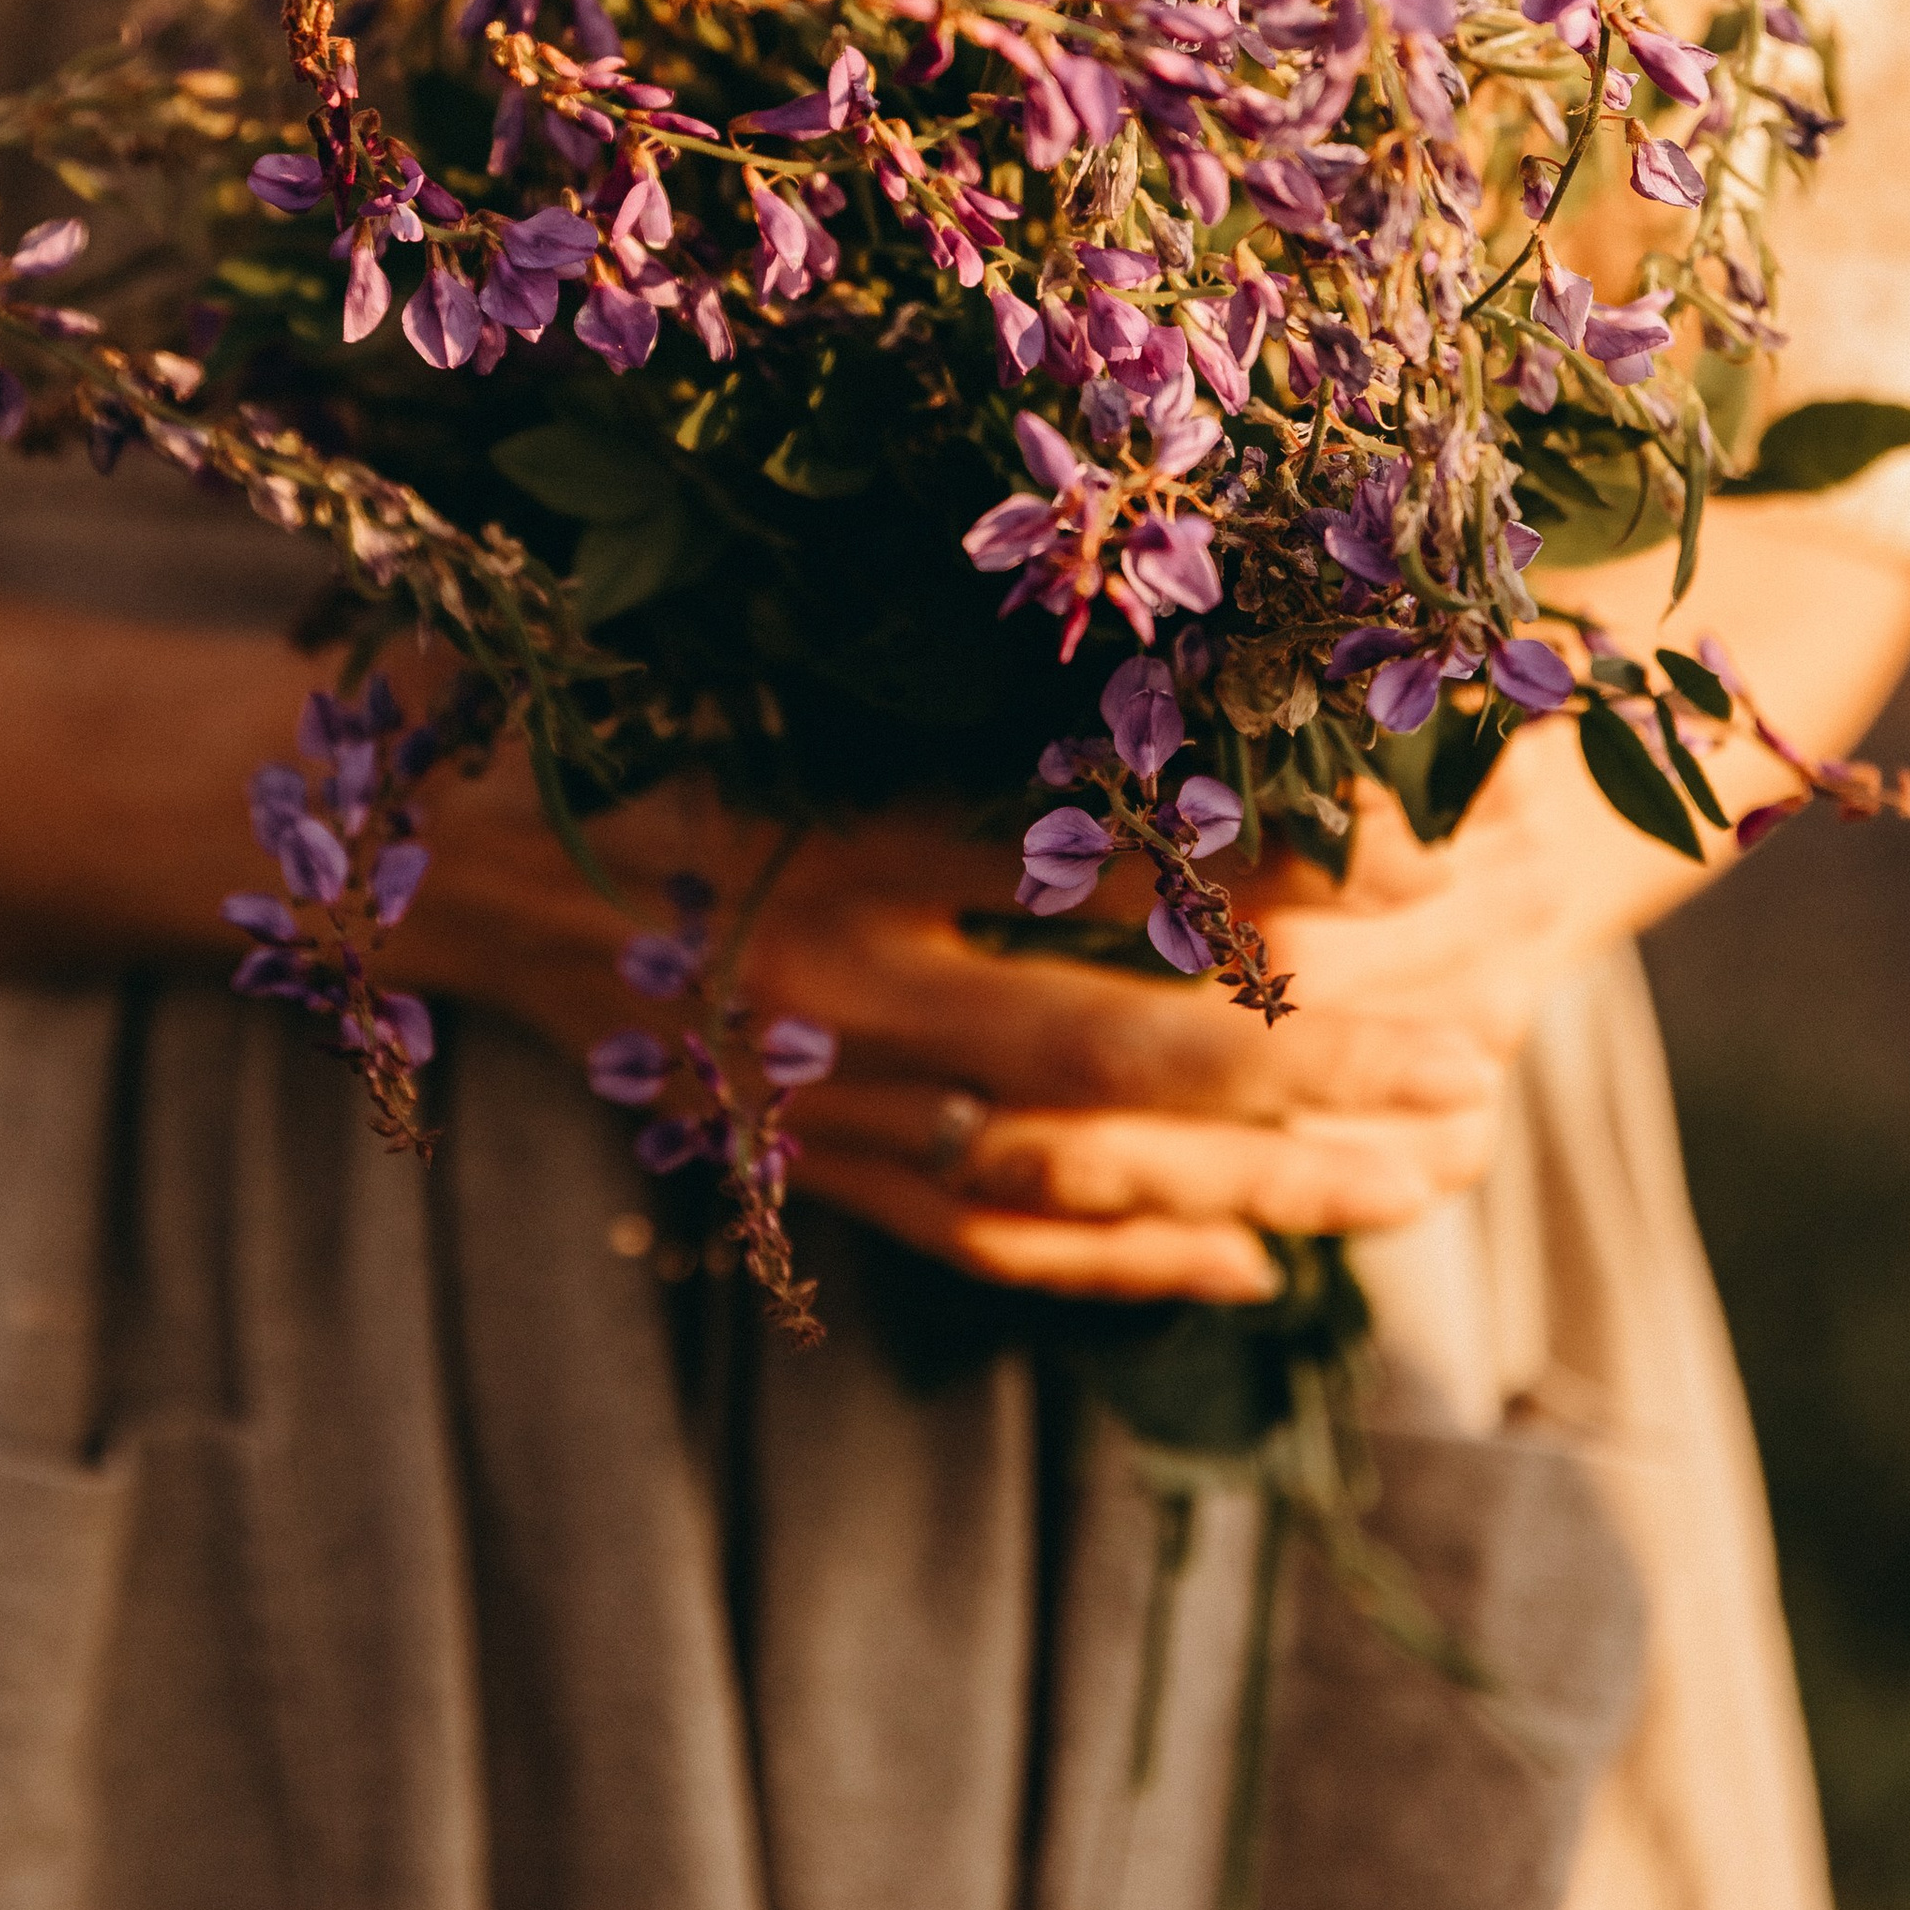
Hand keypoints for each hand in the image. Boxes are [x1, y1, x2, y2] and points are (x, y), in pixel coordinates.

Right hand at [408, 762, 1505, 1305]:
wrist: (421, 848)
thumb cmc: (601, 698)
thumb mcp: (762, 641)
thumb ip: (950, 678)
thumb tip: (1183, 680)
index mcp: (831, 821)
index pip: (1105, 862)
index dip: (1283, 868)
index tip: (1442, 852)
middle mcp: (828, 977)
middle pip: (1120, 1045)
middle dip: (1318, 1063)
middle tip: (1488, 1047)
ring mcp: (807, 1094)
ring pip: (1073, 1170)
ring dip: (1261, 1182)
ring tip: (1432, 1169)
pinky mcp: (791, 1166)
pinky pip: (979, 1241)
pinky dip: (1126, 1266)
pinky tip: (1257, 1268)